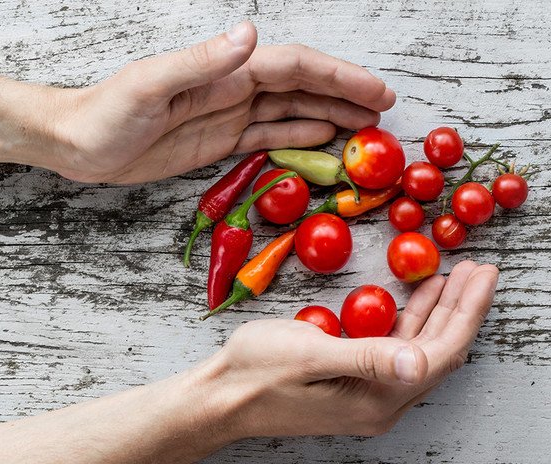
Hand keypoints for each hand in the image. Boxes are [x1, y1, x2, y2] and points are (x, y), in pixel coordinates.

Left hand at [49, 21, 395, 182]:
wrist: (76, 143)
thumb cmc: (104, 113)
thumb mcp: (149, 85)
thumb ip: (200, 62)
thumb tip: (249, 35)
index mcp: (222, 71)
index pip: (292, 67)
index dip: (337, 77)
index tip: (374, 92)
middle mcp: (231, 89)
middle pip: (301, 87)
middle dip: (345, 95)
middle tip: (385, 113)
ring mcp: (226, 115)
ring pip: (290, 112)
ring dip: (329, 116)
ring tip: (365, 128)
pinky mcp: (216, 142)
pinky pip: (266, 137)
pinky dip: (297, 137)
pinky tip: (321, 139)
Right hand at [203, 260, 497, 438]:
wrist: (219, 397)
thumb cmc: (254, 372)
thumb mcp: (308, 355)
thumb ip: (365, 358)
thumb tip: (418, 361)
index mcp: (375, 400)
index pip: (439, 353)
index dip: (465, 312)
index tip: (481, 275)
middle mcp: (379, 403)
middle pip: (437, 353)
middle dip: (460, 309)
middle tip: (477, 269)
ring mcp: (366, 397)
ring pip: (418, 351)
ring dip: (437, 313)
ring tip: (453, 277)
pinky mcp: (352, 386)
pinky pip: (395, 352)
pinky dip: (410, 321)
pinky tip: (413, 299)